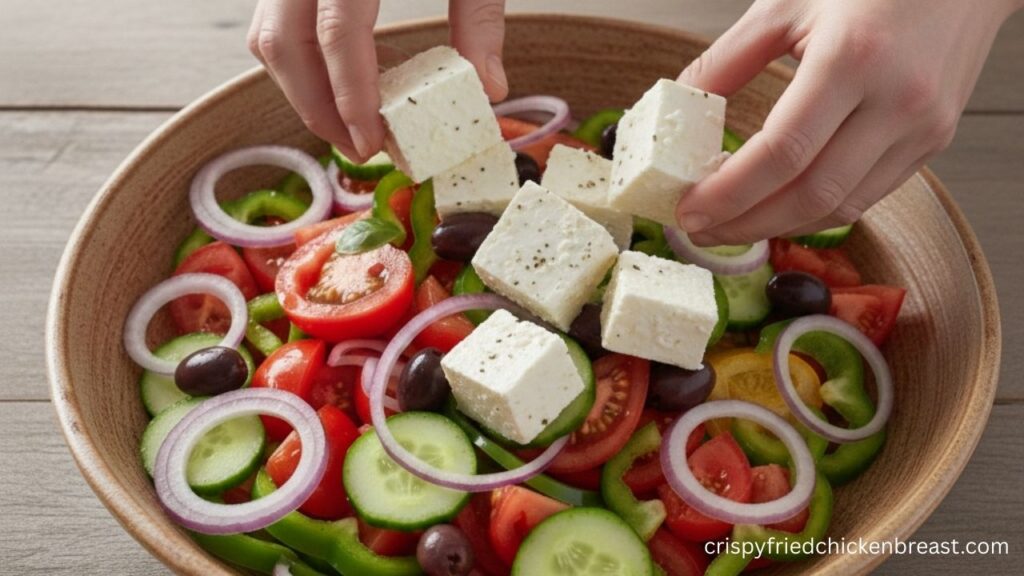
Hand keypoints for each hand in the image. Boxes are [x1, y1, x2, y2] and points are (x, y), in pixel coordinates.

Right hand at [248, 0, 508, 161]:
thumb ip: (480, 17)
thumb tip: (489, 88)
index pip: (337, 32)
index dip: (351, 96)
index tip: (373, 143)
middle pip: (282, 42)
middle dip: (317, 108)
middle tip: (360, 149)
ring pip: (267, 35)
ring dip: (302, 91)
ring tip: (350, 127)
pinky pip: (272, 18)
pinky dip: (300, 61)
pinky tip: (340, 83)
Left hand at [675, 0, 1020, 244]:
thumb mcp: (787, 4)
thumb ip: (728, 59)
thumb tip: (678, 102)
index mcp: (853, 57)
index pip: (782, 151)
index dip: (730, 193)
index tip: (690, 211)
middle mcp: (896, 100)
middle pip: (811, 192)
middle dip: (747, 224)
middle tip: (701, 231)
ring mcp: (922, 127)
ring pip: (843, 207)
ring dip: (781, 227)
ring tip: (734, 226)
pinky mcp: (933, 142)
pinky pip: (868, 195)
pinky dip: (818, 212)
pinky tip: (781, 209)